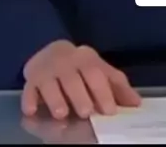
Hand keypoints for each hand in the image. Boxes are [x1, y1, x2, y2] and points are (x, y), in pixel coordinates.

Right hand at [21, 40, 140, 119]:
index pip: (96, 73)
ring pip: (50, 83)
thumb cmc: (80, 68)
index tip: (110, 110)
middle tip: (86, 112)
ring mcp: (47, 70)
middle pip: (73, 78)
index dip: (103, 92)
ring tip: (62, 114)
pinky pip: (29, 89)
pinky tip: (32, 110)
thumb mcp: (100, 71)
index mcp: (87, 60)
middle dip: (80, 95)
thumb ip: (117, 86)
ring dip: (56, 98)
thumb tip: (136, 104)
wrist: (50, 51)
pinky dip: (30, 99)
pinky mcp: (31, 79)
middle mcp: (67, 63)